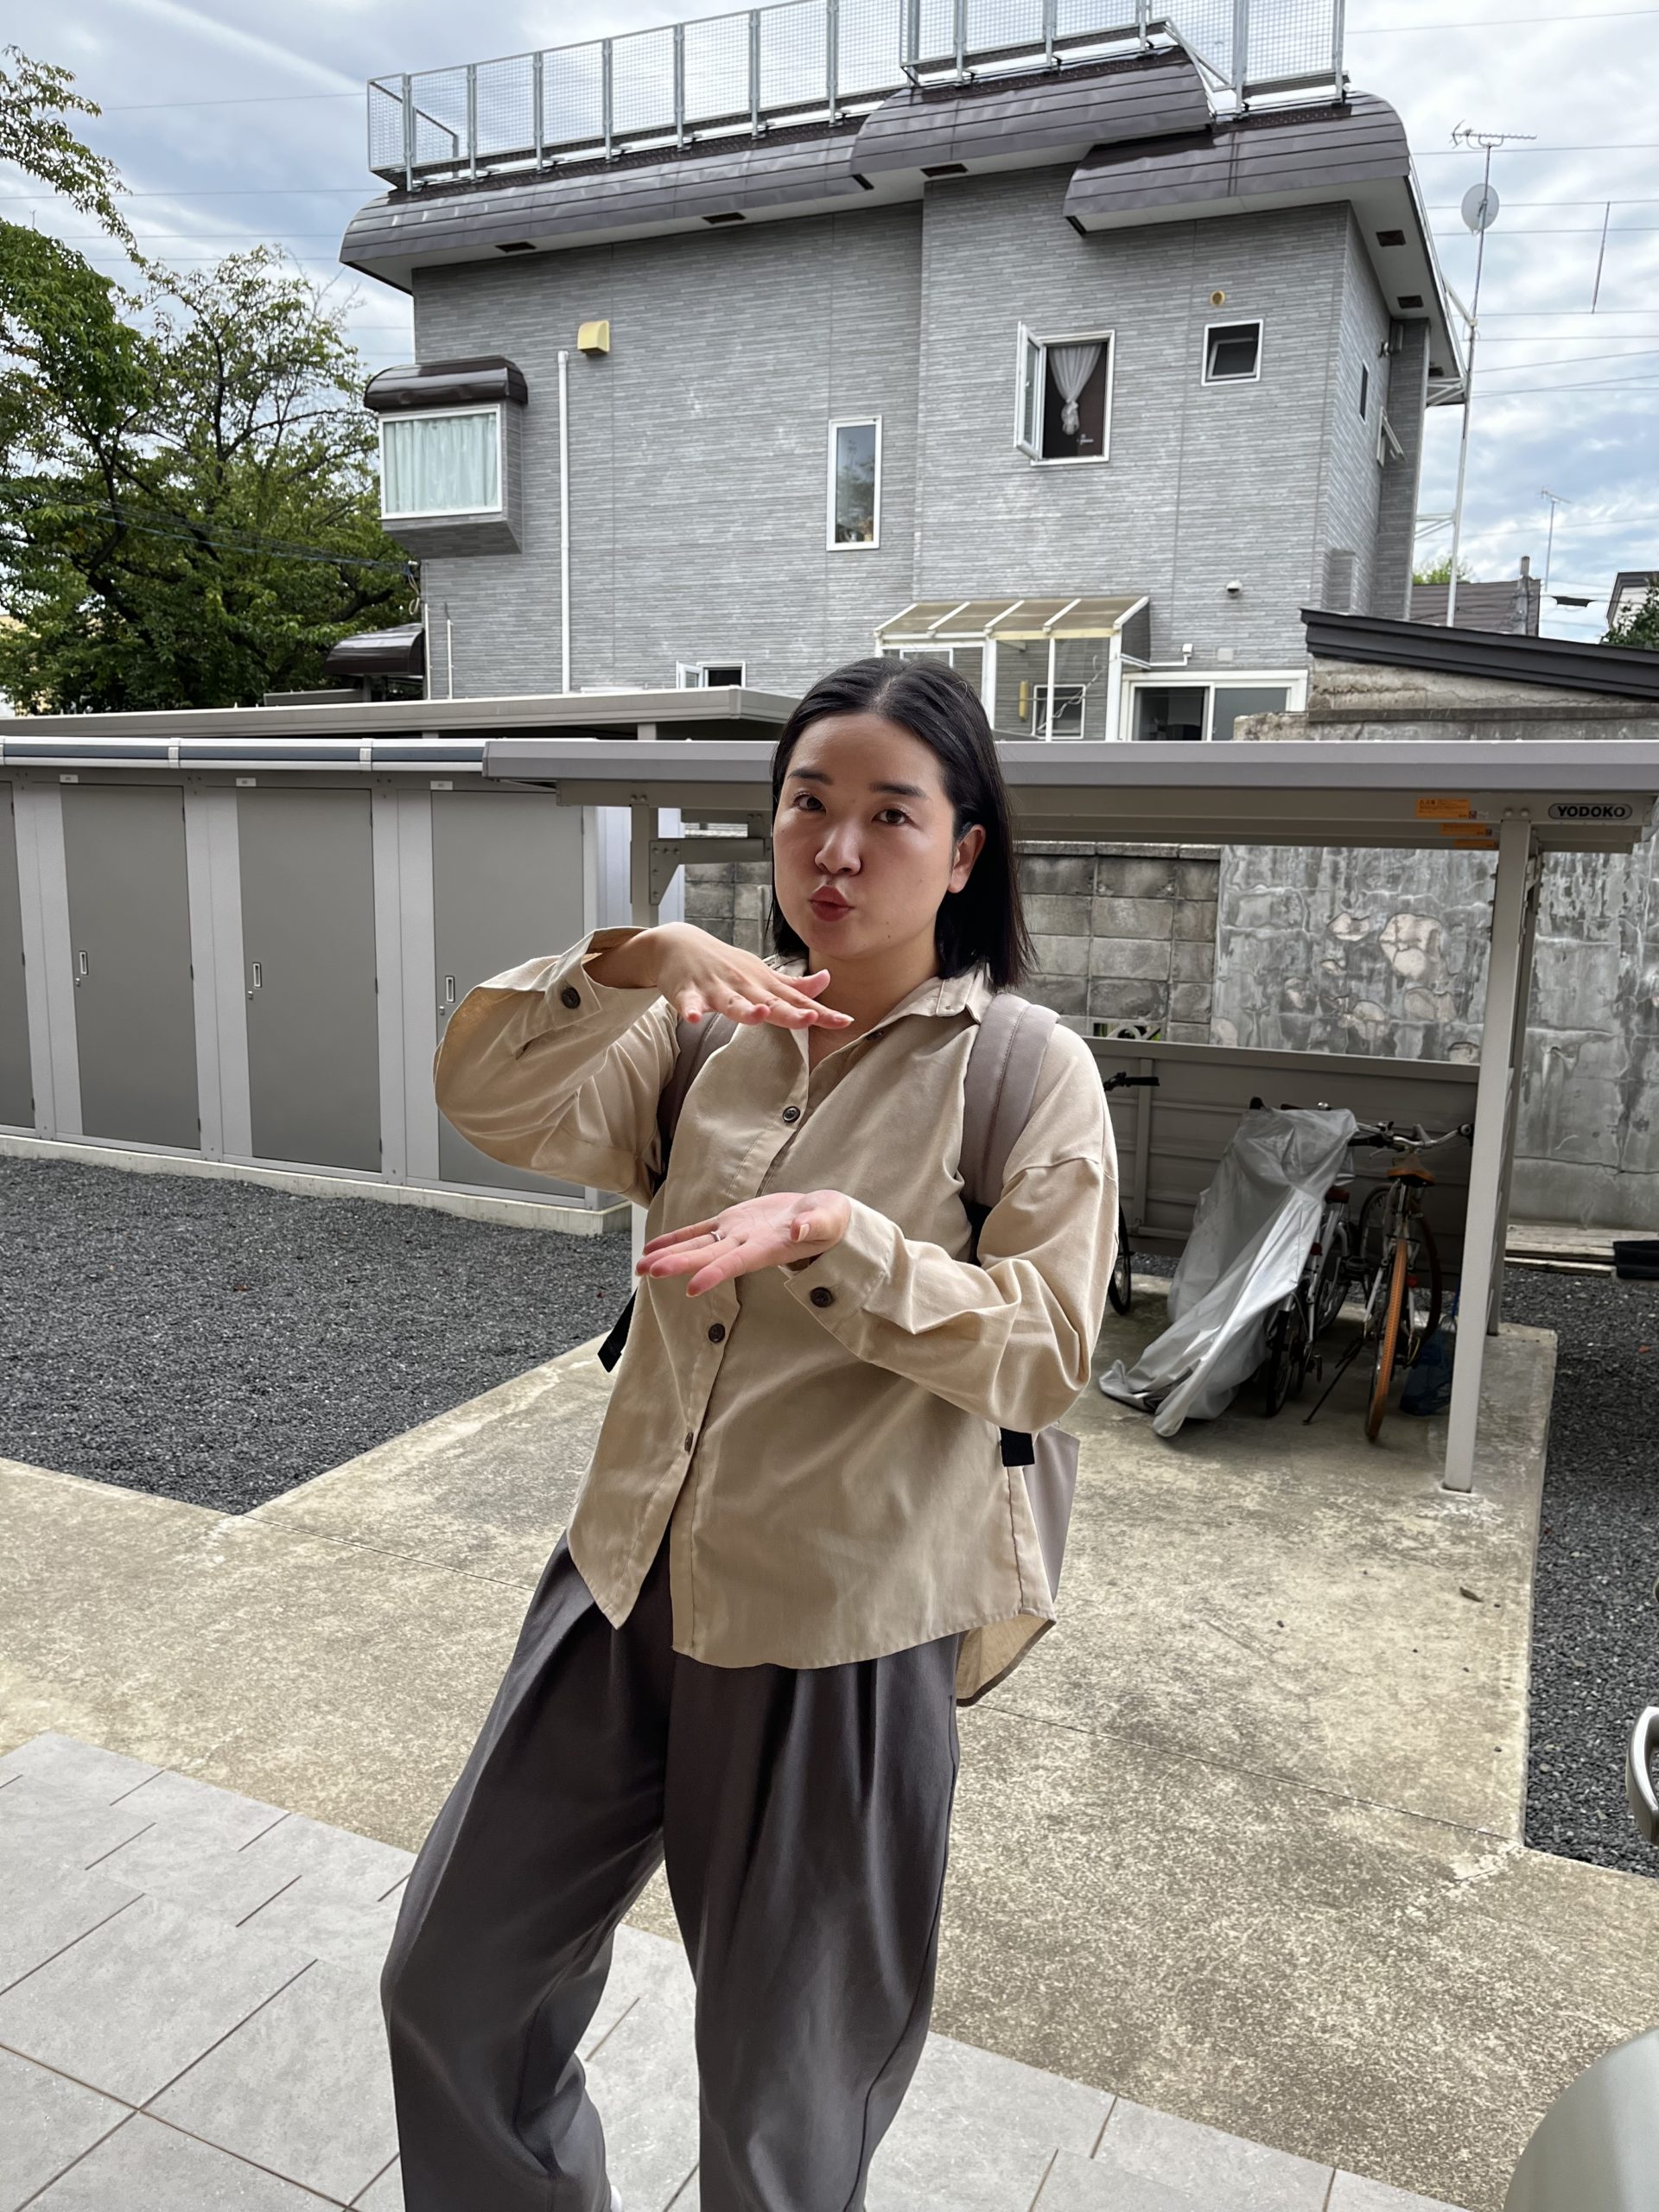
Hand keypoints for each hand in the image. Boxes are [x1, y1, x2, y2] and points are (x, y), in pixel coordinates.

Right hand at [594, 923, 853, 1032]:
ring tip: (758, 1015)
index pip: (797, 1002)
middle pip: (769, 1003)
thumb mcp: (763, 973)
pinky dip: (690, 1010)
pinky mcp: (688, 992)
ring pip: (732, 1003)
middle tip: (809, 1018)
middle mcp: (744, 986)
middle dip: (789, 1012)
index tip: (845, 1021)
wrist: (679, 944)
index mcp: (763, 985)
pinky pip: (689, 1004)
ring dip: (744, 1010)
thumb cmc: (727, 964)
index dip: (821, 1012)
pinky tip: (693, 1019)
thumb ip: (794, 985)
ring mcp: (716, 988)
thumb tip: (827, 981)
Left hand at [637, 1190, 851, 1296]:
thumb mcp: (829, 1219)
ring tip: (639, 1267)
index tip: (692, 1288)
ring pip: (697, 1246)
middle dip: (678, 1264)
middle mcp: (746, 1244)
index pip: (738, 1262)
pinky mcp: (731, 1221)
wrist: (822, 1215)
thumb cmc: (830, 1220)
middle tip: (648, 1273)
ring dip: (668, 1256)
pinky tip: (652, 1246)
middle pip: (708, 1256)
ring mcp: (735, 1234)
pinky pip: (697, 1231)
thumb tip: (800, 1228)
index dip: (715, 1274)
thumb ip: (815, 1224)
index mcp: (769, 1247)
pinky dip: (674, 1238)